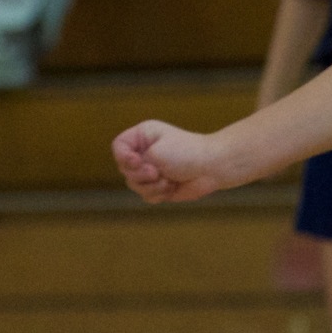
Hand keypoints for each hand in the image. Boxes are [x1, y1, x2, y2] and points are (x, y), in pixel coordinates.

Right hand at [113, 119, 232, 203]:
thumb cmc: (187, 153)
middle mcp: (145, 152)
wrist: (213, 167)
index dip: (123, 157)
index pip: (118, 146)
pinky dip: (158, 194)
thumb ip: (136, 164)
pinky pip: (147, 195)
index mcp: (143, 136)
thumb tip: (130, 178)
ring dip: (151, 186)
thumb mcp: (156, 153)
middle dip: (141, 174)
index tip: (137, 161)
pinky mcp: (159, 186)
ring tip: (167, 180)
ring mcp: (152, 170)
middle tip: (156, 172)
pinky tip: (172, 187)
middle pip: (125, 169)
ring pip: (135, 185)